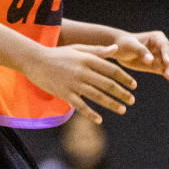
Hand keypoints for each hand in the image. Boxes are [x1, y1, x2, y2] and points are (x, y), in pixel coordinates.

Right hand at [22, 43, 136, 123]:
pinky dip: (90, 113)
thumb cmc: (59, 54)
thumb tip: (116, 49)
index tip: (134, 85)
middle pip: (107, 84)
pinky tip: (99, 119)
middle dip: (122, 93)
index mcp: (87, 59)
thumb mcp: (78, 49)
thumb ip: (98, 50)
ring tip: (123, 109)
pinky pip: (80, 106)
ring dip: (112, 104)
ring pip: (97, 96)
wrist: (34, 60)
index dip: (125, 78)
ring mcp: (73, 83)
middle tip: (132, 100)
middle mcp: (82, 71)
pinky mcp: (64, 93)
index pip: (112, 70)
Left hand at [111, 30, 168, 89]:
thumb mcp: (130, 46)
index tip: (167, 62)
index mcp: (157, 38)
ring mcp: (162, 58)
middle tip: (168, 76)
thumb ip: (141, 51)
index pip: (165, 46)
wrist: (119, 51)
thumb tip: (151, 60)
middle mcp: (163, 47)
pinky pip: (167, 73)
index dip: (166, 54)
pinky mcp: (159, 67)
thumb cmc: (124, 44)